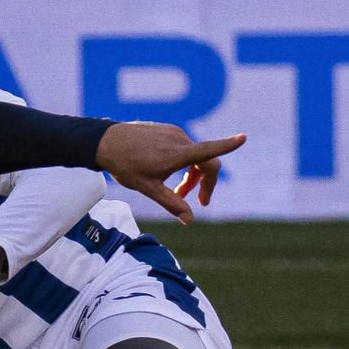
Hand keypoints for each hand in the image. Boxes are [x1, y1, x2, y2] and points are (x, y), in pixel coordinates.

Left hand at [94, 122, 244, 223]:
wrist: (104, 142)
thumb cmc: (126, 166)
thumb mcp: (148, 189)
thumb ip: (172, 203)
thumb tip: (190, 220)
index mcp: (178, 153)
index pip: (209, 150)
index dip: (229, 145)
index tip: (244, 138)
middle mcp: (179, 139)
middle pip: (205, 161)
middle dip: (204, 182)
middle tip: (198, 201)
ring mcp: (172, 132)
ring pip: (193, 154)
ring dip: (191, 174)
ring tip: (177, 191)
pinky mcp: (165, 129)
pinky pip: (182, 146)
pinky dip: (182, 162)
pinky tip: (166, 172)